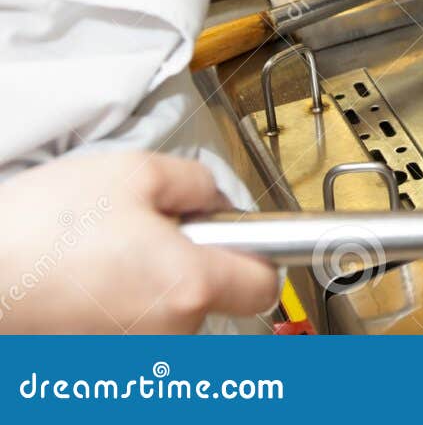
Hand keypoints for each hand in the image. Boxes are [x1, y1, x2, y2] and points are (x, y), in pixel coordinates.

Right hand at [0, 152, 278, 333]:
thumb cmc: (41, 227)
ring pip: (168, 317)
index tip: (241, 237)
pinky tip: (85, 283)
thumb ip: (199, 184)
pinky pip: (128, 333)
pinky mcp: (97, 369)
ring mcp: (129, 360)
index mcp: (187, 285)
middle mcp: (166, 335)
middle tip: (149, 231)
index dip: (258, 254)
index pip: (263, 286)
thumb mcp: (136, 172)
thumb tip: (217, 202)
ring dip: (152, 287)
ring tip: (104, 256)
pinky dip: (117, 310)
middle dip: (192, 263)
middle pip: (212, 299)